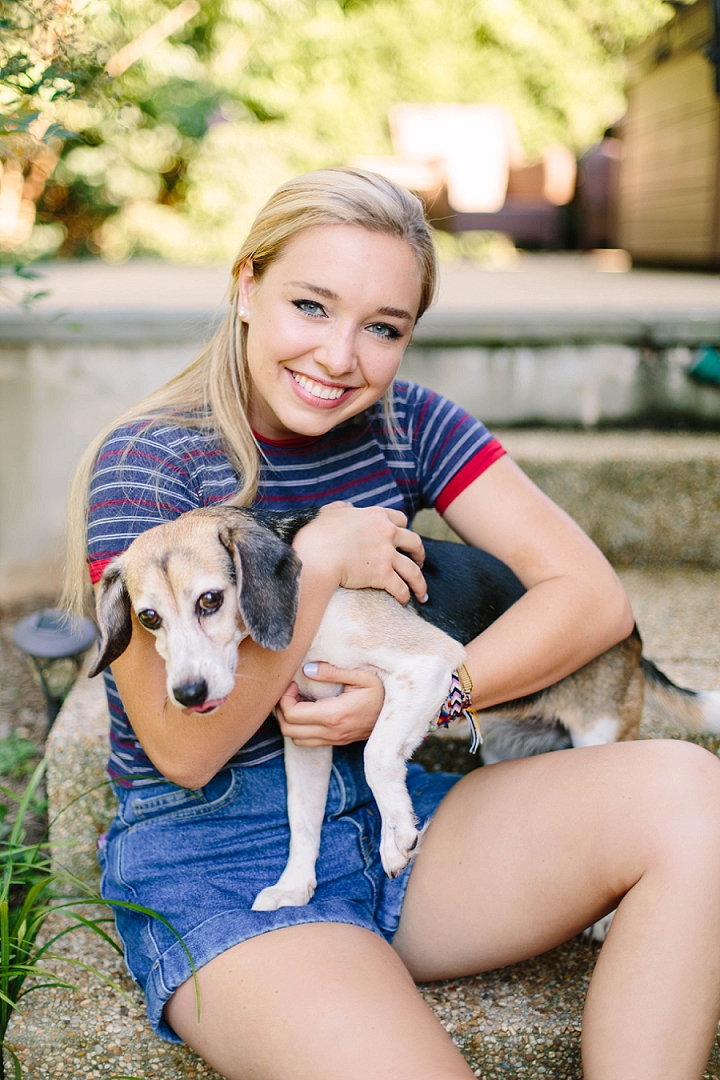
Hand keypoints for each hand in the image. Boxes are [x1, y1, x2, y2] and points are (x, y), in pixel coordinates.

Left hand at [276, 662, 384, 746]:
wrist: (401, 714)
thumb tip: (308, 670)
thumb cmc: (382, 691)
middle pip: (288, 730)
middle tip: (290, 691)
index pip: (292, 714)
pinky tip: (309, 710)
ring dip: (290, 721)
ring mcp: (335, 739)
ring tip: (298, 701)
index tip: (292, 683)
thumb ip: (332, 672)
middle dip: (281, 710)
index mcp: (334, 714)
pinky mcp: (338, 741)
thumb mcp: (361, 675)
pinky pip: (309, 741)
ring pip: (296, 739)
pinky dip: (300, 728)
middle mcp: (331, 731)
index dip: (284, 698)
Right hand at [293, 502, 426, 605]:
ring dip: (420, 583)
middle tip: (419, 562)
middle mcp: (386, 532)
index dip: (403, 530)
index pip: (400, 519)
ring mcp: (386, 554)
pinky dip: (405, 596)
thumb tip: (348, 508)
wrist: (315, 555)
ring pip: (413, 570)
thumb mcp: (330, 512)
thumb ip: (342, 508)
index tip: (403, 539)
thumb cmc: (317, 534)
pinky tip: (404, 601)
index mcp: (375, 515)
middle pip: (414, 543)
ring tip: (421, 593)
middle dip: (419, 554)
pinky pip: (401, 588)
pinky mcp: (382, 574)